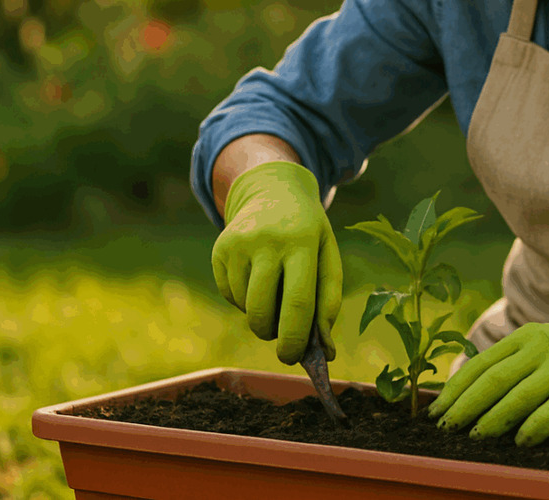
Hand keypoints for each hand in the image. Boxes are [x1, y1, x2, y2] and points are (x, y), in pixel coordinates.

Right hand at [212, 161, 341, 364]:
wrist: (274, 190)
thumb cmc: (308, 233)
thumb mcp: (328, 254)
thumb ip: (329, 300)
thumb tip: (325, 350)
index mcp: (301, 241)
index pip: (297, 302)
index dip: (295, 337)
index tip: (293, 358)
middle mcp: (266, 240)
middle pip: (262, 310)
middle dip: (272, 334)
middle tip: (283, 342)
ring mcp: (238, 243)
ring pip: (244, 305)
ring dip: (260, 316)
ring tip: (274, 296)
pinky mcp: (219, 249)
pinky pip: (229, 294)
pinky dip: (243, 300)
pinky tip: (257, 278)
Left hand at [425, 294, 548, 446]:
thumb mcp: (544, 344)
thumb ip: (514, 362)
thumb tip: (471, 393)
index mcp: (524, 337)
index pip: (481, 363)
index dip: (456, 389)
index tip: (436, 411)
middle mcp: (540, 347)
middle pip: (493, 380)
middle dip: (466, 406)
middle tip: (447, 428)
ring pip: (519, 396)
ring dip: (493, 419)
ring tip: (476, 437)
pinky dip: (535, 426)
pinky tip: (521, 441)